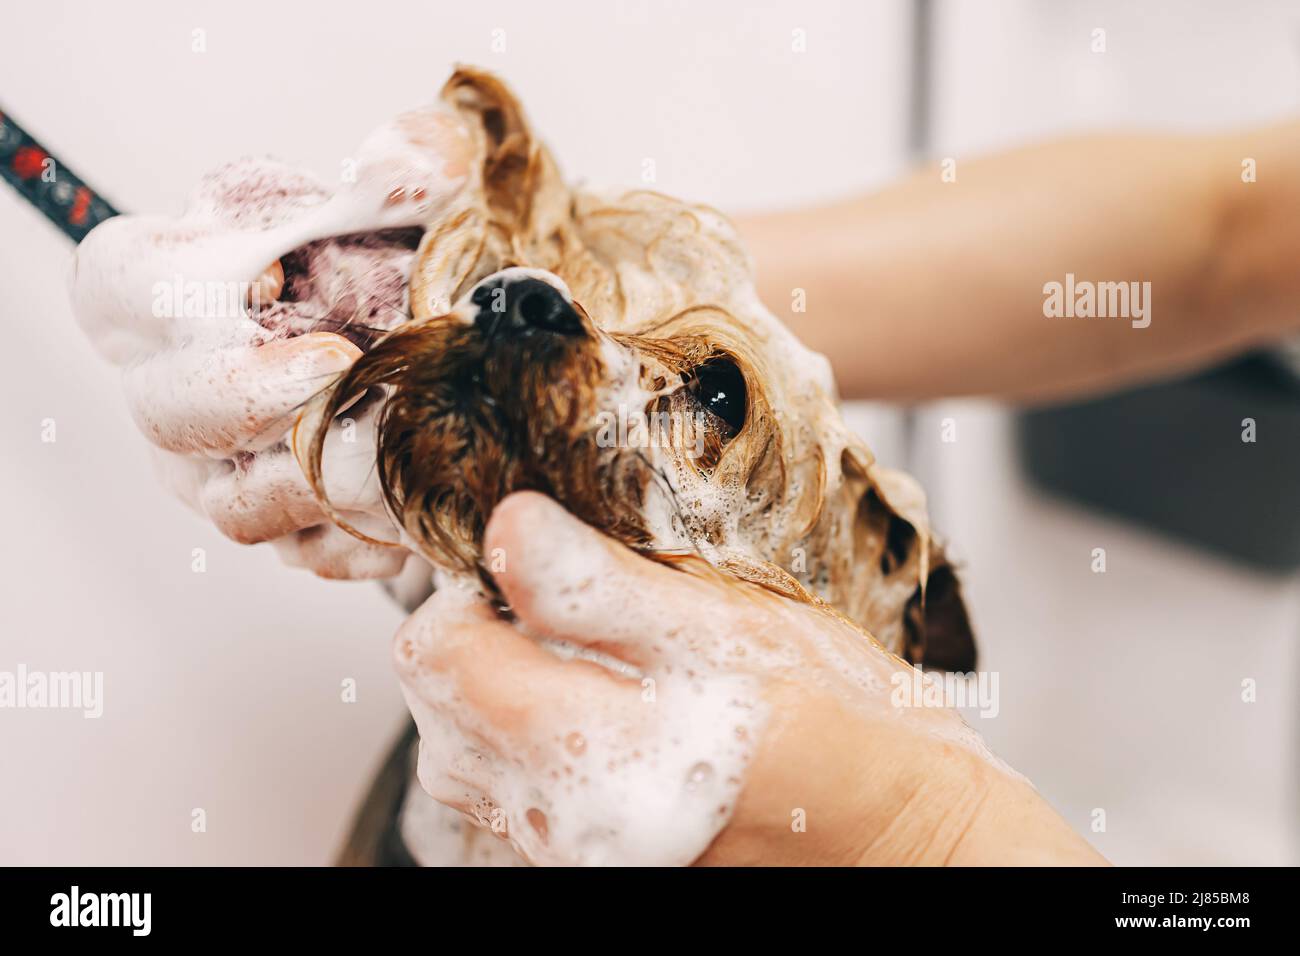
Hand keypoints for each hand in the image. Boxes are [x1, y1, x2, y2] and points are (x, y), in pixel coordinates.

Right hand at [68, 105, 472, 577]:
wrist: (442, 338)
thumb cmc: (392, 252)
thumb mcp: (413, 179)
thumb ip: (418, 154)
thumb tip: (412, 167)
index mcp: (170, 290)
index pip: (117, 287)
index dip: (166, 294)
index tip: (261, 288)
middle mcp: (178, 391)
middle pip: (172, 416)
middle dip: (257, 400)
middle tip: (346, 371)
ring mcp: (223, 472)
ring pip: (239, 506)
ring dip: (321, 481)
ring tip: (401, 447)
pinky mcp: (284, 531)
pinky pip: (310, 553)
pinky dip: (366, 536)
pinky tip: (421, 503)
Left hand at [395, 492, 1106, 865]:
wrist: (896, 838)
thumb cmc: (839, 732)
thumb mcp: (730, 630)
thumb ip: (603, 588)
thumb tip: (508, 529)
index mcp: (584, 749)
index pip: (433, 654)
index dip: (473, 588)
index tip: (538, 568)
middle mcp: (556, 820)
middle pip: (437, 706)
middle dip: (483, 638)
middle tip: (578, 609)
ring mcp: (568, 851)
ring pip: (464, 753)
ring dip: (501, 690)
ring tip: (594, 659)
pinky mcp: (586, 861)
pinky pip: (509, 790)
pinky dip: (528, 738)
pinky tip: (606, 711)